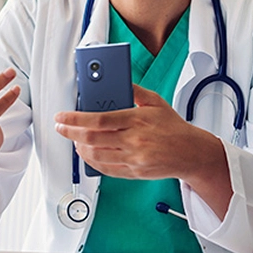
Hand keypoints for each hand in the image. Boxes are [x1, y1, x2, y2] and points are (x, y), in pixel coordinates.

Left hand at [54, 84, 231, 216]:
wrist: (192, 153)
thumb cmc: (173, 126)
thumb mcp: (156, 101)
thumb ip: (134, 90)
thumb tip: (117, 80)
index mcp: (137, 120)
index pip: (98, 119)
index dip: (75, 118)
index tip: (62, 116)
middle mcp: (133, 140)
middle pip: (92, 138)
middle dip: (70, 132)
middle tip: (60, 127)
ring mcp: (133, 158)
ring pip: (96, 155)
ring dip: (79, 147)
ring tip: (73, 138)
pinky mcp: (134, 172)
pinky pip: (106, 169)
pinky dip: (91, 161)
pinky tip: (86, 152)